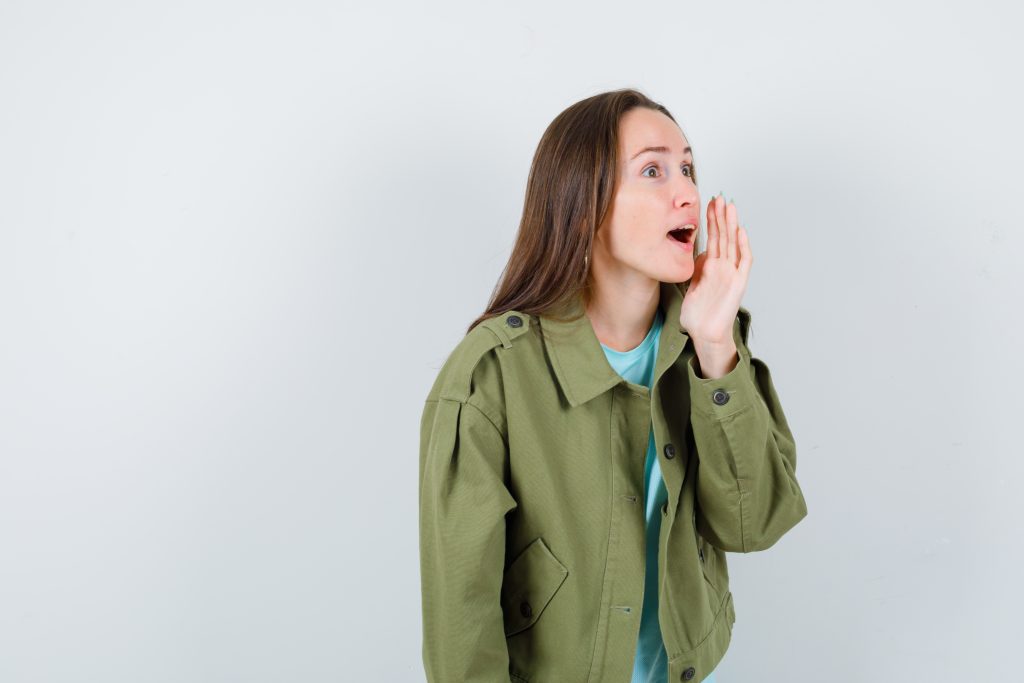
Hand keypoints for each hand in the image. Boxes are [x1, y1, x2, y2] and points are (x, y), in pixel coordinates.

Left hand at [679, 193, 751, 372]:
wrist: (705, 333)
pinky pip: (743, 262)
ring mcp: (732, 273)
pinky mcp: (738, 284)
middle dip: (721, 216)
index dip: (711, 220)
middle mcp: (723, 266)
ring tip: (730, 206)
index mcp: (711, 265)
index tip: (708, 202)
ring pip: (733, 243)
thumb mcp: (690, 283)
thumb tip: (688, 250)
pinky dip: (743, 247)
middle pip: (723, 236)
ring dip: (732, 224)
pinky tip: (740, 232)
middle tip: (719, 196)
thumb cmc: (698, 313)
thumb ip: (692, 267)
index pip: (713, 237)